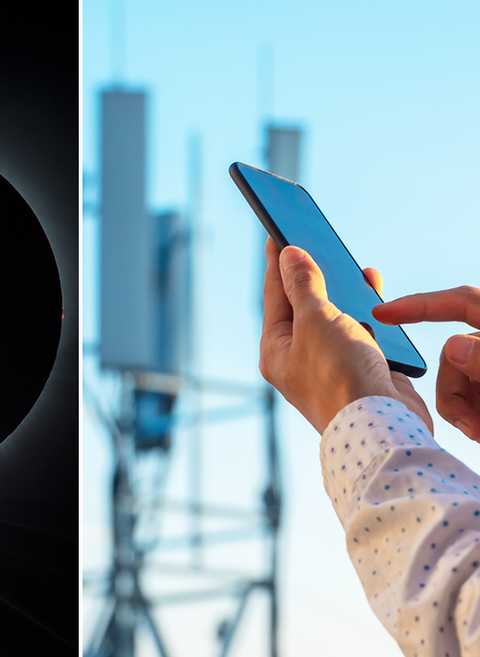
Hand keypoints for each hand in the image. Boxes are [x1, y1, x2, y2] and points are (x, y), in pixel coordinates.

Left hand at [259, 238, 430, 432]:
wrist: (382, 425)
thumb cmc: (339, 375)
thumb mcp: (315, 320)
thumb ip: (303, 286)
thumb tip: (288, 256)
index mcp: (275, 349)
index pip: (273, 296)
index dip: (277, 262)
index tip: (277, 232)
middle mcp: (298, 358)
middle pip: (303, 305)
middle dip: (312, 274)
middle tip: (313, 240)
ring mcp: (330, 364)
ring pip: (335, 317)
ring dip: (343, 291)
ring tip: (349, 265)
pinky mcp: (361, 369)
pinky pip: (361, 331)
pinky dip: (367, 310)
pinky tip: (372, 292)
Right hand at [373, 287, 479, 440]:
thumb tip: (455, 347)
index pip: (461, 302)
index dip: (419, 305)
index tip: (382, 313)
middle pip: (454, 355)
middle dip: (453, 388)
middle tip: (469, 420)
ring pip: (456, 381)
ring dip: (462, 408)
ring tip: (479, 429)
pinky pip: (466, 401)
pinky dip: (469, 417)